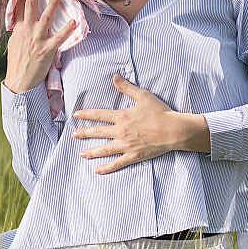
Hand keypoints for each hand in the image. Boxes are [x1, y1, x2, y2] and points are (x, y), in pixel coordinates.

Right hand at [4, 0, 76, 93]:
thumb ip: (19, 29)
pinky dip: (67, 29)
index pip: (18, 6)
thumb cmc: (18, 61)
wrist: (20, 81)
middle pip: (30, 6)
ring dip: (53, 4)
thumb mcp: (14, 42)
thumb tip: (21, 18)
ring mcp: (37, 39)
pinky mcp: (47, 49)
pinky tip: (74, 21)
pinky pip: (59, 37)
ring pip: (46, 17)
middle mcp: (27, 31)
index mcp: (18, 29)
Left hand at [73, 75, 210, 173]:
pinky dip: (106, 168)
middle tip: (74, 135)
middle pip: (98, 132)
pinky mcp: (133, 156)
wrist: (173, 130)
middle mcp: (121, 131)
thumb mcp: (143, 96)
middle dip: (84, 133)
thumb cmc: (160, 112)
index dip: (87, 115)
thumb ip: (127, 87)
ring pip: (104, 150)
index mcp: (122, 116)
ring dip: (91, 152)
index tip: (76, 115)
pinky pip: (117, 163)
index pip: (100, 115)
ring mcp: (126, 145)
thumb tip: (114, 77)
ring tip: (81, 154)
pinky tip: (97, 171)